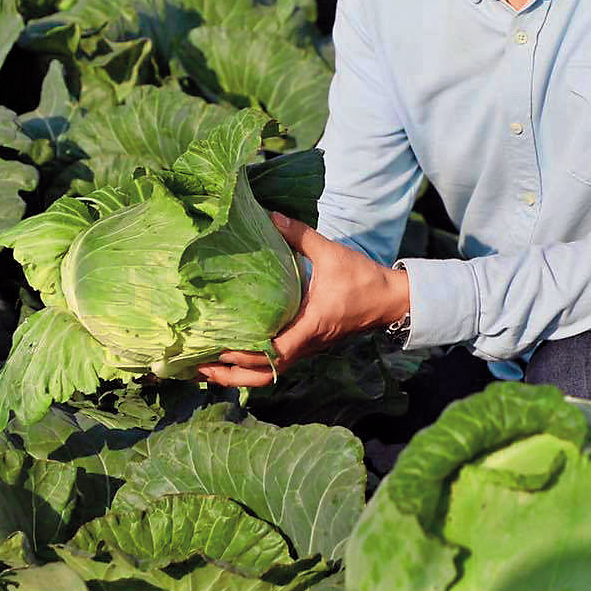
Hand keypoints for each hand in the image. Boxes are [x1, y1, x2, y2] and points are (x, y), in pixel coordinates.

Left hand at [195, 214, 408, 387]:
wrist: (391, 300)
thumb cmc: (363, 279)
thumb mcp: (331, 253)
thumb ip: (299, 234)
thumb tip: (268, 214)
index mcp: (310, 326)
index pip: (275, 351)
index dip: (247, 355)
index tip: (221, 351)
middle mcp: (306, 344)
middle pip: (265, 373)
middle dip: (231, 375)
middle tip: (198, 368)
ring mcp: (308, 348)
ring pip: (270, 373)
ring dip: (238, 374)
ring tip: (207, 369)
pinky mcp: (308, 345)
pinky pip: (277, 362)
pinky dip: (253, 365)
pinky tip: (233, 356)